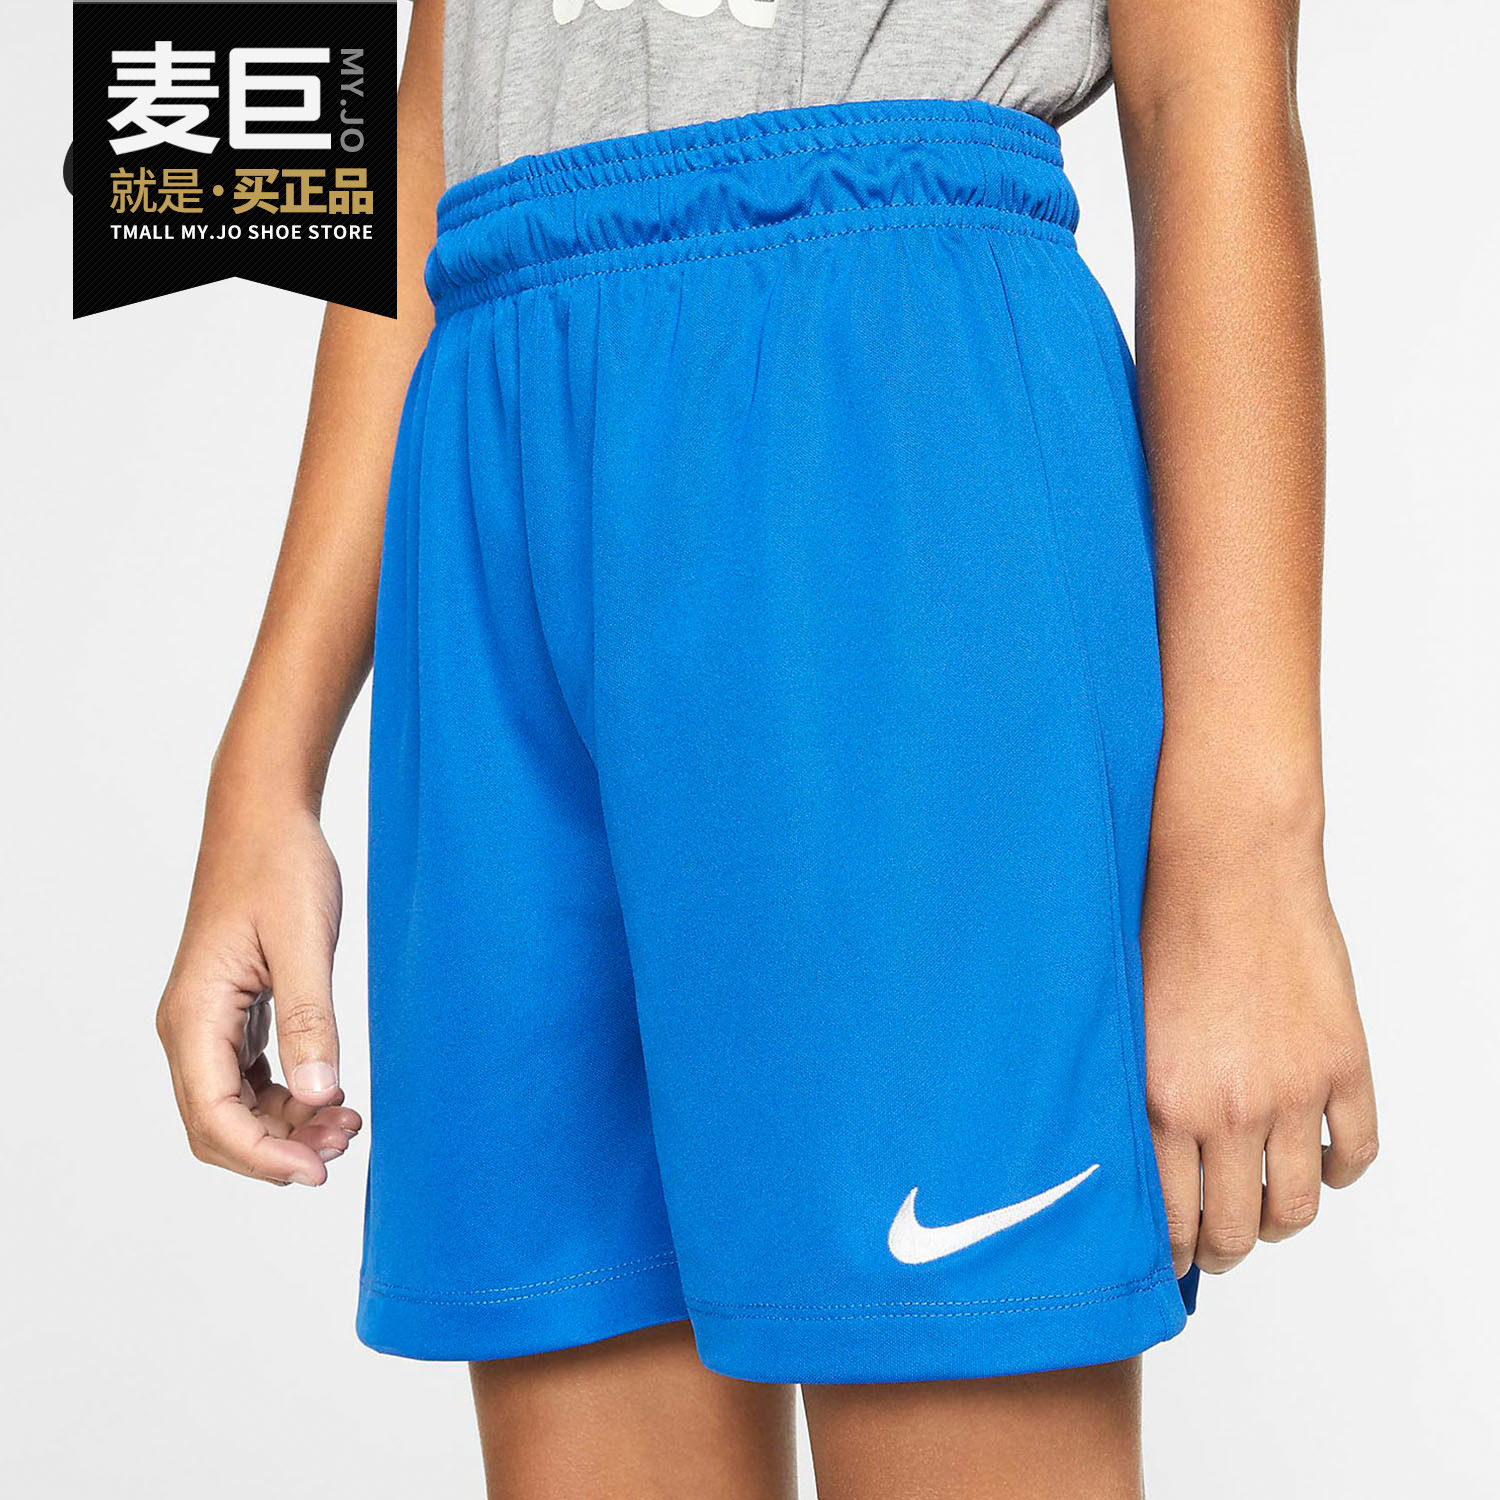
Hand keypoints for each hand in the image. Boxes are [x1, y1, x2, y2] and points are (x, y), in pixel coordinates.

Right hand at [157, 800, 359, 1185]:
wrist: (265, 819)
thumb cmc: (280, 868)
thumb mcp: (303, 943)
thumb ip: (311, 1020)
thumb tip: (320, 1095)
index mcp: (195, 1015)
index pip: (215, 1117)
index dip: (263, 1157)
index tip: (317, 1172)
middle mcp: (190, 1027)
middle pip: (217, 1125)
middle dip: (276, 1149)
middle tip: (344, 1146)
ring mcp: (209, 1022)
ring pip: (235, 1107)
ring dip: (286, 1127)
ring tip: (349, 1124)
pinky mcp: (233, 1013)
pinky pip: (249, 1079)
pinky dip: (287, 1098)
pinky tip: (332, 1095)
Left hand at [1142, 833, 1377, 1275]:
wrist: (1228, 868)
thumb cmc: (1162, 929)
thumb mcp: (1125, 1024)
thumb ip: (1134, 1096)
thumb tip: (1132, 1166)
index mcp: (1160, 1100)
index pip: (1169, 1219)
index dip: (1172, 1253)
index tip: (1171, 1259)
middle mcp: (1225, 1108)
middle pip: (1234, 1227)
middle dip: (1223, 1250)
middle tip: (1218, 1245)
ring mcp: (1291, 1090)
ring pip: (1297, 1205)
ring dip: (1281, 1222)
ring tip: (1267, 1212)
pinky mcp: (1342, 1064)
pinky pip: (1356, 1152)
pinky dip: (1341, 1171)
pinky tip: (1321, 1160)